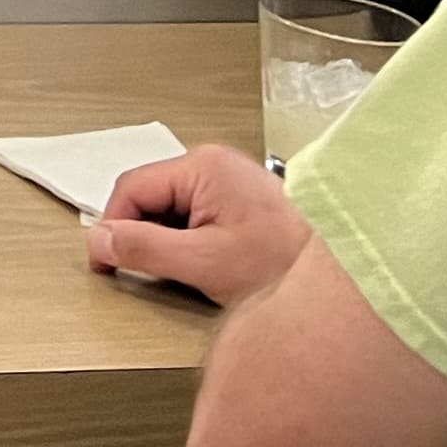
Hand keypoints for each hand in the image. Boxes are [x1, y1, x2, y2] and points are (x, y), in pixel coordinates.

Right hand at [90, 145, 311, 305]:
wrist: (346, 282)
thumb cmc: (286, 265)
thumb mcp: (205, 263)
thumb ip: (144, 249)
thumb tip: (100, 240)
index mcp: (203, 166)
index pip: (132, 188)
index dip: (111, 226)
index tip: (103, 260)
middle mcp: (215, 164)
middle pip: (150, 196)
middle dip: (140, 234)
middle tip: (139, 272)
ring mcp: (229, 181)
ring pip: (171, 208)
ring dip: (165, 240)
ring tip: (184, 272)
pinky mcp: (241, 201)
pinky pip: (194, 215)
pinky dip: (187, 241)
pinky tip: (204, 266)